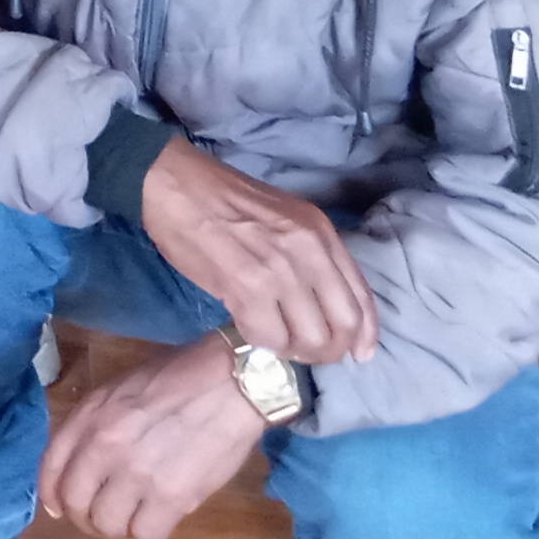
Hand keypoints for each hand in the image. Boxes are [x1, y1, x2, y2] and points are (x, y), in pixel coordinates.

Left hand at [39, 334, 269, 538]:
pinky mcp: (174, 497)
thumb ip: (94, 424)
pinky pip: (146, 535)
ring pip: (108, 526)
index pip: (52, 468)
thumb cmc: (177, 378)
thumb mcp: (119, 389)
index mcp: (91, 417)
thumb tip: (80, 463)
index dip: (51, 495)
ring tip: (135, 514)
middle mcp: (106, 447)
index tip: (58, 508)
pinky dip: (149, 531)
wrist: (231, 383)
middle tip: (103, 516)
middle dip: (84, 517)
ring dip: (119, 526)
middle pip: (76, 504)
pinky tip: (160, 515)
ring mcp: (138, 474)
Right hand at [135, 138, 376, 363]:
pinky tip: (252, 329)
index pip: (361, 298)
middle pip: (342, 326)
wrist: (173, 183)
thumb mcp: (285, 217)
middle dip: (329, 350)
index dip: (364, 335)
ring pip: (310, 339)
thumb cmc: (223, 197)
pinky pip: (269, 337)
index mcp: (321, 233)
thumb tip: (325, 306)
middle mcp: (309, 252)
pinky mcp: (246, 287)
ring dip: (295, 350)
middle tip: (307, 350)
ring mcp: (279, 271)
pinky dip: (264, 343)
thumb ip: (311, 256)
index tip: (358, 354)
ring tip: (278, 340)